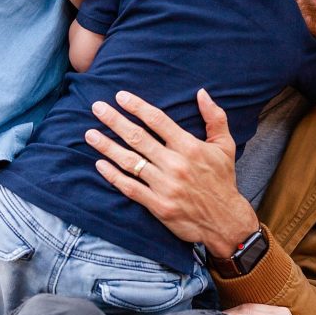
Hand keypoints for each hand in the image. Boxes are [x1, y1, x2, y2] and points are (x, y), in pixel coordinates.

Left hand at [86, 88, 258, 256]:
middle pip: (138, 138)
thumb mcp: (225, 146)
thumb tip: (202, 93)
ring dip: (107, 146)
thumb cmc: (223, 180)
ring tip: (90, 134)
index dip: (137, 106)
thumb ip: (215, 117)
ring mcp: (165, 186)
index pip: (158, 120)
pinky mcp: (158, 205)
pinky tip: (100, 164)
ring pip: (130, 162)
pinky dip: (113, 176)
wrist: (225, 221)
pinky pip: (130, 188)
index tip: (120, 96)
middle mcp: (175, 164)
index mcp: (190, 147)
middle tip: (96, 108)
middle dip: (114, 121)